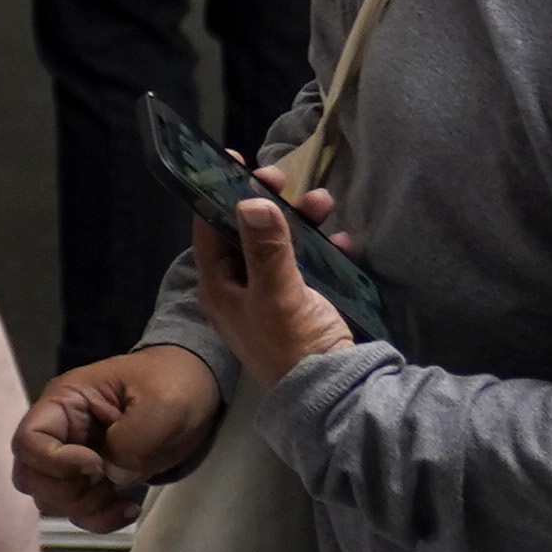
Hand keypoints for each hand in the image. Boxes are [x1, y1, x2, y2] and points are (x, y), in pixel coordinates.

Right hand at [12, 348, 221, 526]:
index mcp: (65, 403)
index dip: (55, 463)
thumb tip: (113, 474)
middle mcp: (61, 433)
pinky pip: (79, 511)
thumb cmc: (174, 382)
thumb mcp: (162, 402)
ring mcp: (75, 458)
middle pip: (31, 477)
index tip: (98, 465)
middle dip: (68, 490)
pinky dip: (100, 519)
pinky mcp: (95, 480)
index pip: (28, 442)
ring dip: (86, 506)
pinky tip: (129, 507)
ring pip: (51, 499)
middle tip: (108, 479)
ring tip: (123, 491)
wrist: (197, 388)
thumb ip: (132, 439)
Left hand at [190, 185, 369, 390]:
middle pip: (245, 232)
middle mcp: (237, 288)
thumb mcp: (277, 293)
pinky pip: (306, 265)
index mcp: (218, 286)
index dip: (217, 191)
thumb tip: (251, 200)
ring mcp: (269, 295)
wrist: (333, 392)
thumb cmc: (293, 344)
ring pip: (278, 244)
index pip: (208, 228)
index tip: (232, 160)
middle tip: (282, 178)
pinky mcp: (299, 303)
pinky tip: (343, 242)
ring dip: (299, 222)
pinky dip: (321, 250)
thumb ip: (266, 248)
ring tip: (324, 202)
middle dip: (266, 203)